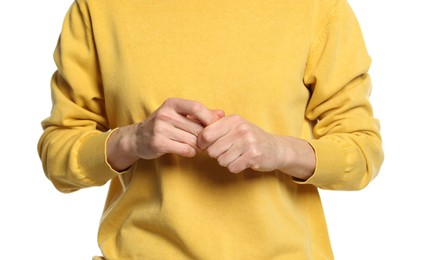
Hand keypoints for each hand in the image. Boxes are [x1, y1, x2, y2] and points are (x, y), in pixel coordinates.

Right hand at [107, 98, 222, 170]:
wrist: (137, 138)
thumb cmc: (164, 125)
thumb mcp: (180, 115)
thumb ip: (201, 114)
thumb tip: (222, 113)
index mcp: (172, 103)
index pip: (196, 107)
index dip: (209, 118)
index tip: (215, 126)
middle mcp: (165, 114)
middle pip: (196, 127)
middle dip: (205, 137)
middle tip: (206, 141)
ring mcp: (160, 129)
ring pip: (193, 140)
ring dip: (198, 146)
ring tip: (196, 146)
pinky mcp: (158, 143)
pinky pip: (185, 149)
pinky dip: (191, 152)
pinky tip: (188, 150)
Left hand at [198, 114, 314, 178]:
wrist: (275, 148)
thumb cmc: (249, 137)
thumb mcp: (234, 126)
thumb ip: (214, 124)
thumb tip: (190, 118)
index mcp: (233, 119)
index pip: (206, 134)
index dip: (202, 144)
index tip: (206, 146)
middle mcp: (241, 129)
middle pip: (212, 150)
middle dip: (216, 154)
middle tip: (227, 151)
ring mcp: (248, 142)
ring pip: (221, 160)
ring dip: (227, 162)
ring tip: (237, 155)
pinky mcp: (254, 156)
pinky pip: (232, 167)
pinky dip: (235, 167)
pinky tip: (243, 161)